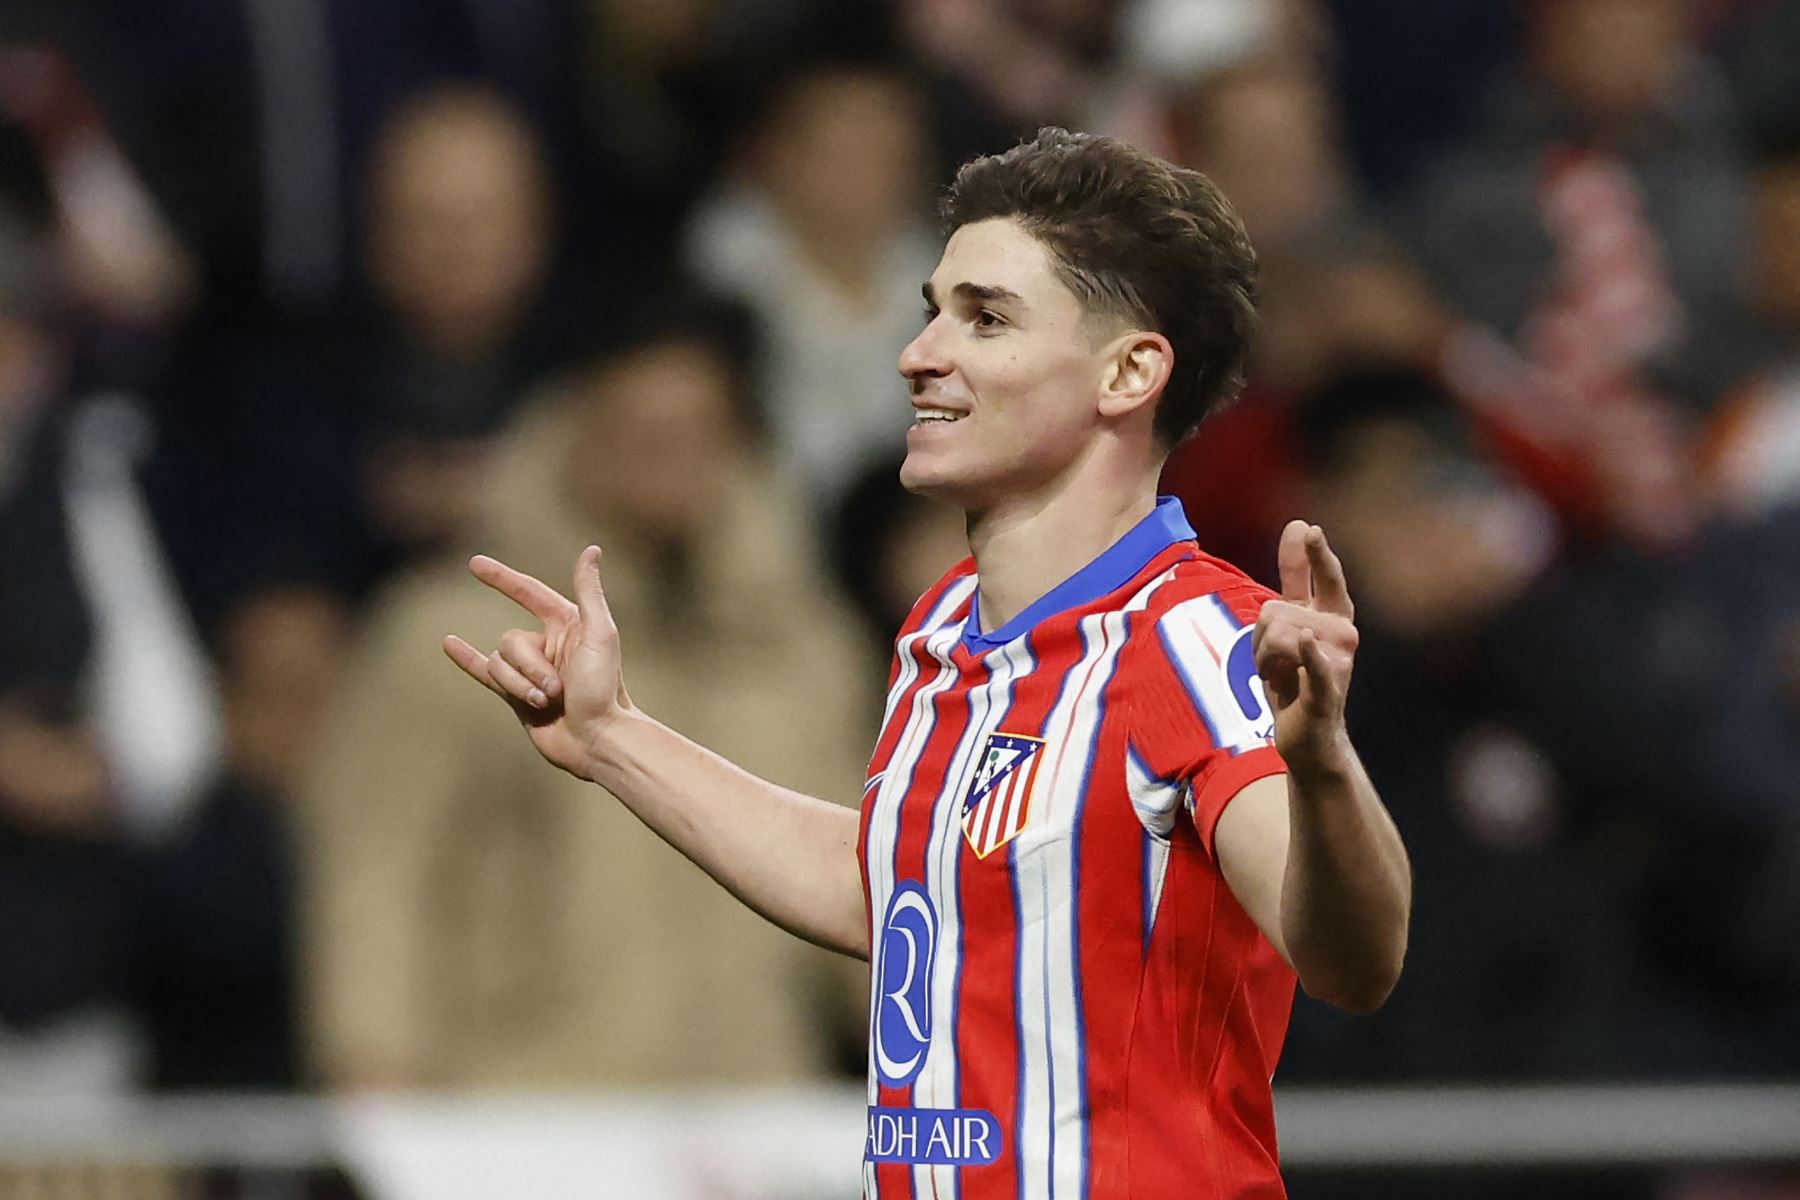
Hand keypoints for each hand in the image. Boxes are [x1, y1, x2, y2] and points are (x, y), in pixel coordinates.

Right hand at [443, 546, 628, 779]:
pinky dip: (466, 659)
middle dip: (530, 667)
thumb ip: (589, 593)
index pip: (528, 593)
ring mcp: (531, 670)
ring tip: (549, 703)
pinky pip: (485, 671)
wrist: (597, 740)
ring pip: (500, 664)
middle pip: (510, 640)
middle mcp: (548, 643)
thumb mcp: (600, 634)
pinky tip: (448, 643)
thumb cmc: (605, 689)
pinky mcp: (518, 695)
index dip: (501, 578)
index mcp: (568, 624)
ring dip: (520, 686)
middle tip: (558, 689)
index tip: (473, 564)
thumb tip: (591, 550)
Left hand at [1254, 520, 1358, 776]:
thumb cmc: (1293, 679)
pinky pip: (1314, 664)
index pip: (1324, 577)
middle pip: (1275, 610)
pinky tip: (1308, 643)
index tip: (1308, 528)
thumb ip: (1293, 580)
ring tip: (1279, 677)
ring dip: (1262, 660)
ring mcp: (1337, 661)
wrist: (1306, 735)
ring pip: (1276, 636)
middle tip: (1273, 662)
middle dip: (1259, 636)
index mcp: (1332, 615)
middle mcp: (1341, 633)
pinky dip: (1309, 656)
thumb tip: (1300, 526)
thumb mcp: (1286, 628)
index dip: (1314, 554)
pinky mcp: (1326, 689)